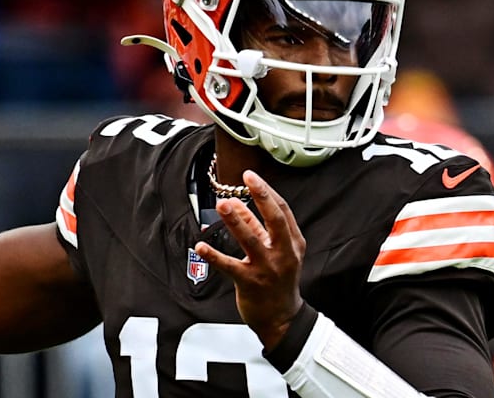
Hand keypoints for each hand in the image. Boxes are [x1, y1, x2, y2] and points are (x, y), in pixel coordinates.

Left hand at [194, 171, 305, 350]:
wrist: (281, 318)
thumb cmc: (278, 281)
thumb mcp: (274, 251)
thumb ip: (256, 226)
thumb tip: (236, 203)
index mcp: (293, 243)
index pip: (282, 211)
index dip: (267, 191)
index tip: (251, 176)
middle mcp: (283, 254)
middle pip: (275, 220)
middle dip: (261, 196)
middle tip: (247, 179)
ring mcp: (268, 269)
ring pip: (252, 240)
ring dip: (236, 221)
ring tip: (223, 205)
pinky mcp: (250, 283)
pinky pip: (230, 266)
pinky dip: (214, 256)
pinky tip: (200, 246)